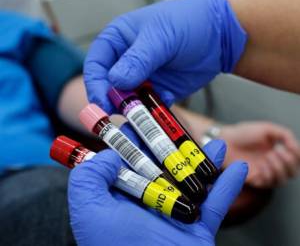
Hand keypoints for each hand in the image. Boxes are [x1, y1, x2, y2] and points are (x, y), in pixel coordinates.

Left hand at [68, 125, 247, 245]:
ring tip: (210, 141)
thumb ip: (88, 178)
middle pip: (161, 166)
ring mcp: (175, 214)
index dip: (130, 140)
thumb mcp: (90, 211)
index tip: (136, 117)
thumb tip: (108, 155)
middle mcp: (148, 203)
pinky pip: (217, 202)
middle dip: (168, 144)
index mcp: (122, 199)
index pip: (126, 162)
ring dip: (202, 160)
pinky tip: (239, 166)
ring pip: (190, 179)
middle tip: (174, 121)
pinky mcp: (199, 227)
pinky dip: (229, 185)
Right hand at [84, 0, 246, 112]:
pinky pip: (149, 107)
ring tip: (140, 119)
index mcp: (119, 40)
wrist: (221, 36)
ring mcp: (143, 79)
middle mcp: (127, 61)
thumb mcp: (160, 36)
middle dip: (113, 102)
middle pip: (110, 87)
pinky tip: (160, 111)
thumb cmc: (189, 22)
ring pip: (129, 101)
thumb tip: (116, 80)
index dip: (96, 84)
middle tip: (119, 115)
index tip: (101, 101)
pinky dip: (152, 113)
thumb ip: (138, 59)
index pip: (97, 65)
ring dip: (132, 111)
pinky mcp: (159, 92)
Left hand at [220, 122, 299, 187]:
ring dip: (279, 168)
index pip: (297, 159)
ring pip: (282, 180)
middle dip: (289, 162)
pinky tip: (261, 165)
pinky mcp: (253, 179)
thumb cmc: (243, 133)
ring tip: (268, 156)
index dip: (298, 155)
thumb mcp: (267, 128)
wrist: (224, 140)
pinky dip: (268, 175)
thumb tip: (296, 147)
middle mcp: (273, 163)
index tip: (289, 146)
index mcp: (279, 151)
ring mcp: (263, 172)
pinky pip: (267, 184)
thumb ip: (285, 134)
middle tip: (276, 151)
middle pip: (293, 172)